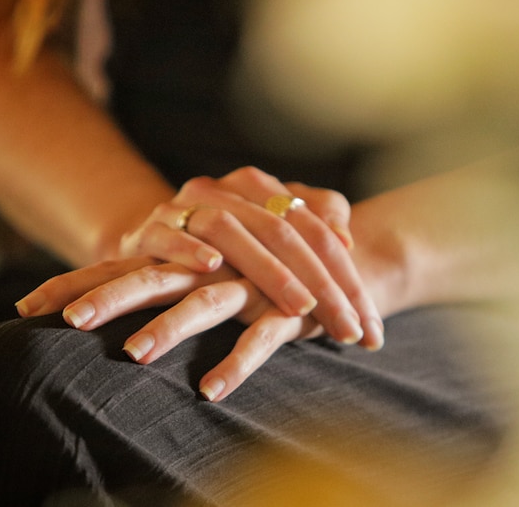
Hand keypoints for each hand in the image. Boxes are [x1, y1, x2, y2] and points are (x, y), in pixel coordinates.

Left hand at [18, 256, 324, 401]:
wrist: (341, 251)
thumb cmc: (268, 258)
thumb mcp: (217, 260)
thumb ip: (168, 262)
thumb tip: (110, 271)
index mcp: (189, 250)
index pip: (124, 263)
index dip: (78, 282)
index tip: (26, 307)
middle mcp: (214, 261)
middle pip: (153, 276)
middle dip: (109, 298)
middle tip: (69, 323)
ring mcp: (250, 282)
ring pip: (204, 302)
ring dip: (169, 326)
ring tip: (134, 354)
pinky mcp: (288, 308)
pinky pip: (261, 337)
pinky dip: (237, 363)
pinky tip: (210, 390)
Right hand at [116, 166, 382, 348]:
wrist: (150, 240)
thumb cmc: (226, 244)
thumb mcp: (271, 232)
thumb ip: (314, 221)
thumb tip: (346, 239)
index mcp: (258, 187)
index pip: (314, 227)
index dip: (347, 276)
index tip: (370, 327)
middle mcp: (224, 190)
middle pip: (282, 231)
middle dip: (320, 285)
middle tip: (347, 329)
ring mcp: (184, 207)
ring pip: (231, 230)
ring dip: (268, 271)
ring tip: (302, 307)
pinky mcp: (148, 230)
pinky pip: (168, 235)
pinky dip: (188, 248)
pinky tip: (212, 266)